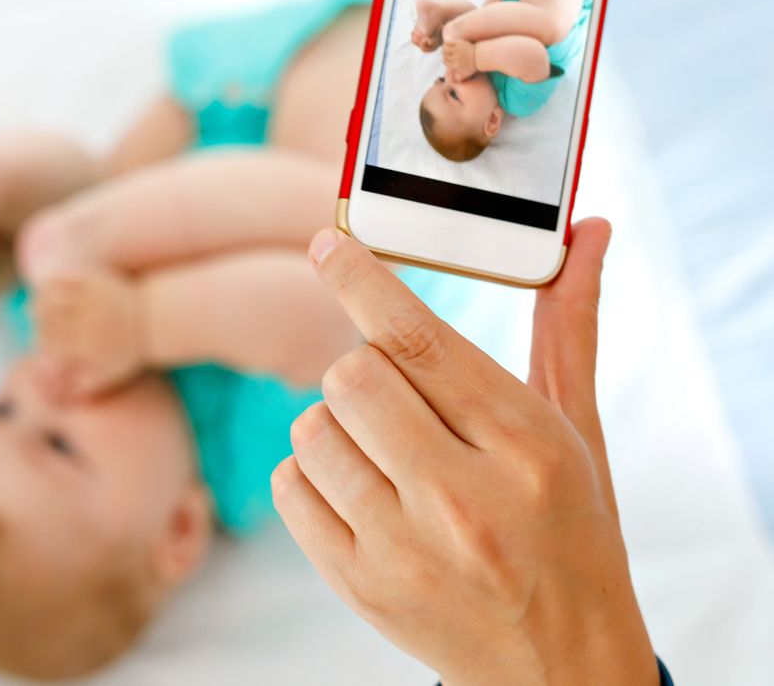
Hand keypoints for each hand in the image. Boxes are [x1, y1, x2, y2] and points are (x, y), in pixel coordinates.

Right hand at [34, 266, 144, 395]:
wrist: (153, 321)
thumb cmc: (127, 352)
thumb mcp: (109, 374)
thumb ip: (84, 387)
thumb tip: (61, 401)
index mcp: (88, 345)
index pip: (50, 341)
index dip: (39, 339)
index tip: (36, 338)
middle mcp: (89, 322)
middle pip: (49, 318)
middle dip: (38, 318)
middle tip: (31, 316)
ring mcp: (94, 299)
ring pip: (54, 296)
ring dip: (42, 298)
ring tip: (38, 301)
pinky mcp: (99, 282)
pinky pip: (68, 278)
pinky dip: (55, 281)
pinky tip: (50, 285)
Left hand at [273, 220, 659, 685]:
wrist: (560, 666)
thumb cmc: (570, 532)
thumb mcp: (577, 433)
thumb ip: (568, 330)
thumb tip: (588, 232)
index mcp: (526, 447)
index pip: (420, 340)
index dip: (362, 281)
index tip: (326, 244)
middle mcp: (465, 500)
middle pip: (351, 377)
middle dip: (364, 372)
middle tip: (398, 400)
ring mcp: (405, 549)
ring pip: (311, 429)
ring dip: (337, 426)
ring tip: (384, 454)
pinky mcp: (360, 586)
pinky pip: (288, 487)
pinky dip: (311, 475)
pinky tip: (360, 492)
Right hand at [442, 37, 476, 81]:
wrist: (481, 55)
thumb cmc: (474, 65)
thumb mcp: (466, 74)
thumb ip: (459, 78)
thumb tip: (455, 81)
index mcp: (454, 65)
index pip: (445, 62)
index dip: (445, 60)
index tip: (447, 57)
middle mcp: (454, 58)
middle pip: (444, 55)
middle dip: (444, 54)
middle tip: (446, 52)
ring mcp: (456, 50)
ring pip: (444, 49)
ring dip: (444, 48)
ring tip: (445, 47)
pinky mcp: (458, 44)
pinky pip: (447, 43)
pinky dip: (446, 43)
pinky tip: (447, 42)